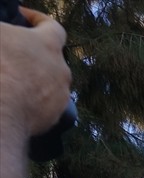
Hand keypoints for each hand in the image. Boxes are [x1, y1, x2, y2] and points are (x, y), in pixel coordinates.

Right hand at [0, 9, 69, 138]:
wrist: (2, 111)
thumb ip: (6, 31)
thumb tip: (7, 35)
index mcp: (48, 44)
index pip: (53, 27)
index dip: (37, 20)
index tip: (23, 18)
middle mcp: (61, 70)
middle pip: (51, 58)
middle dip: (34, 54)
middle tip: (13, 54)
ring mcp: (61, 95)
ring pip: (49, 83)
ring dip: (35, 79)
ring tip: (13, 80)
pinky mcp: (55, 116)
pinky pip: (45, 104)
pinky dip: (33, 100)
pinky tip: (16, 99)